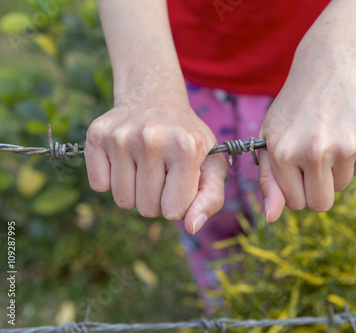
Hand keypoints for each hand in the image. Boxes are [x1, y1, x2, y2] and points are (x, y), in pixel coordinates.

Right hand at [84, 100, 226, 233]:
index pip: (175, 211)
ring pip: (123, 201)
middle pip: (148, 209)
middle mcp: (152, 138)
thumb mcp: (212, 163)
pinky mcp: (97, 135)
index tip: (181, 180)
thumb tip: (191, 227)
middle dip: (157, 198)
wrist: (154, 97)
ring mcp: (121, 135)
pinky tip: (125, 157)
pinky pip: (99, 185)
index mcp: (187, 147)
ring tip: (145, 164)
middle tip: (162, 170)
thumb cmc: (187, 139)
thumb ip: (211, 198)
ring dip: (136, 191)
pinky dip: (112, 180)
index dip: (179, 202)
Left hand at [258, 51, 355, 221]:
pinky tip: (346, 129)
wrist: (328, 67)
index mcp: (283, 154)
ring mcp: (346, 146)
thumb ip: (269, 180)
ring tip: (329, 136)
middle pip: (322, 203)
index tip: (297, 169)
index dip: (298, 189)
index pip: (296, 203)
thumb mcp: (270, 139)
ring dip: (336, 168)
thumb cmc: (293, 109)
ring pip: (343, 185)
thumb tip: (272, 218)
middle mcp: (314, 152)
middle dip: (318, 189)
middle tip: (314, 160)